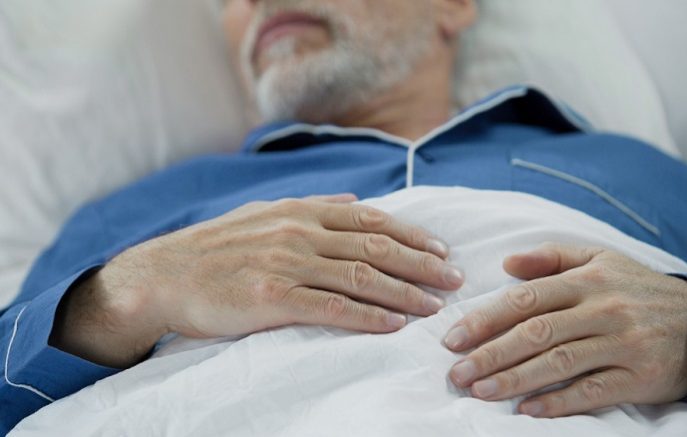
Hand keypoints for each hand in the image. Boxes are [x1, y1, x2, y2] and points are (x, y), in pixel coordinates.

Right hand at [51, 194, 463, 367]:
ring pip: (362, 277)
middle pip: (376, 247)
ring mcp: (287, 264)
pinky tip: (394, 325)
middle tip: (454, 279)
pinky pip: (332, 308)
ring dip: (405, 292)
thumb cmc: (217, 246)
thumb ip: (313, 205)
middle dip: (422, 264)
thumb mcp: (264, 212)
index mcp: (301, 211)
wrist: (165, 275)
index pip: (372, 220)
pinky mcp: (273, 298)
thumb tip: (356, 200)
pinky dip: (369, 317)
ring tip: (436, 305)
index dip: (413, 235)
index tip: (442, 250)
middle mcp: (300, 232)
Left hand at [443, 243, 686, 417]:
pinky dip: (558, 402)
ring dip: (515, 379)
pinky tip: (527, 410)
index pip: (526, 299)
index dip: (485, 319)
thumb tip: (507, 263)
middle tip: (457, 372)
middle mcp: (603, 310)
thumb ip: (551, 257)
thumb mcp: (600, 260)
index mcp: (587, 280)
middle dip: (490, 354)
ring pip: (559, 363)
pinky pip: (592, 392)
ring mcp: (622, 345)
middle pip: (536, 333)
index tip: (453, 338)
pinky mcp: (639, 377)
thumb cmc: (636, 288)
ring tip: (480, 391)